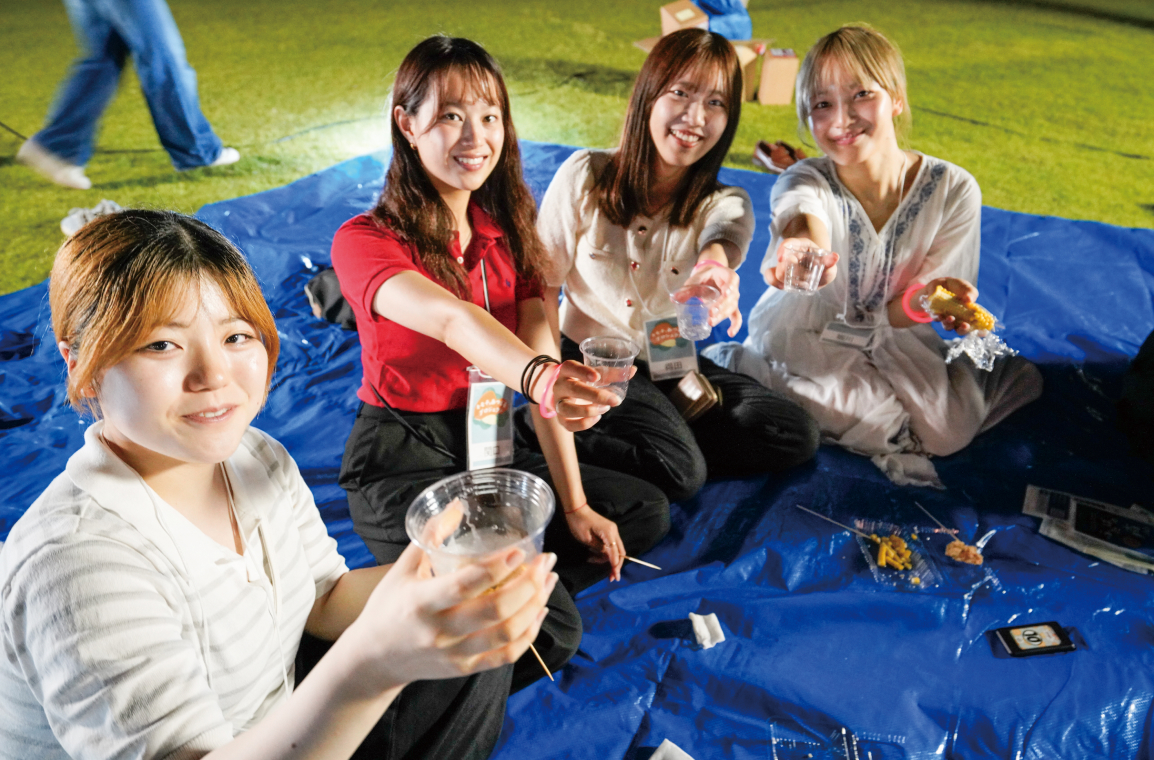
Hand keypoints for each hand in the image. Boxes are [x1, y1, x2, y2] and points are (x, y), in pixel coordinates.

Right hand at [347, 543, 555, 688]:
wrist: (374, 659)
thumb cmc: (388, 607)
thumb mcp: (401, 569)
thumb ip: (430, 535)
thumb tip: (457, 504)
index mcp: (421, 602)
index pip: (464, 584)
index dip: (496, 568)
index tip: (520, 551)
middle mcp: (439, 631)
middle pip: (495, 610)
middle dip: (528, 584)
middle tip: (545, 561)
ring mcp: (454, 653)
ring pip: (507, 633)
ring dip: (535, 605)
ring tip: (549, 580)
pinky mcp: (465, 668)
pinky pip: (506, 656)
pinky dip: (529, 633)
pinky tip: (539, 611)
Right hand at [540, 360, 632, 432]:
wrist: (563, 393)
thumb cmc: (583, 381)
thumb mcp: (595, 374)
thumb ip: (612, 373)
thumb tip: (633, 370)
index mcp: (567, 370)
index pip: (571, 367)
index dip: (583, 372)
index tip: (597, 377)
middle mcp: (559, 386)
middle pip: (573, 389)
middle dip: (596, 396)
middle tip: (615, 400)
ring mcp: (558, 403)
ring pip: (568, 409)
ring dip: (589, 410)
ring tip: (605, 408)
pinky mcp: (560, 418)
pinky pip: (569, 424)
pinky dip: (584, 423)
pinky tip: (597, 418)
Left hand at [564, 505, 624, 581]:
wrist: (576, 509)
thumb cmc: (578, 523)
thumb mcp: (587, 540)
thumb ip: (600, 549)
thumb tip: (608, 558)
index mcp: (609, 533)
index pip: (615, 553)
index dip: (615, 566)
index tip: (615, 577)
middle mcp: (614, 531)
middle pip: (620, 552)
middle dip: (616, 565)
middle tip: (611, 577)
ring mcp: (612, 531)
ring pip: (615, 550)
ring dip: (606, 558)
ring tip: (591, 559)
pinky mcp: (608, 531)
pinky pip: (610, 545)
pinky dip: (604, 552)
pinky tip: (594, 555)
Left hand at [681, 261, 742, 336]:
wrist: (710, 278)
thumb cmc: (704, 277)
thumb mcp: (696, 280)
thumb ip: (687, 289)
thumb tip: (673, 299)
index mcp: (727, 275)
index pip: (732, 279)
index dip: (730, 286)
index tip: (725, 293)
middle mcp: (733, 287)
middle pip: (731, 297)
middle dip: (721, 306)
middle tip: (711, 313)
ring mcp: (733, 299)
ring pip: (731, 308)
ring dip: (721, 316)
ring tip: (711, 322)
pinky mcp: (731, 308)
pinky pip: (736, 317)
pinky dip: (735, 325)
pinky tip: (730, 333)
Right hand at [766, 238, 838, 290]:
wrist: (818, 271)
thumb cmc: (824, 267)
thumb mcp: (828, 264)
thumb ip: (830, 262)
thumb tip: (835, 257)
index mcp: (801, 246)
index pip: (789, 243)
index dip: (783, 249)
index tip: (780, 258)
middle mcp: (790, 253)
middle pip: (782, 261)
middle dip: (786, 271)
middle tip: (800, 280)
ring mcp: (783, 265)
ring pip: (775, 271)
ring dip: (784, 280)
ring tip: (798, 284)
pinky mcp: (779, 274)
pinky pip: (770, 277)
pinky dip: (775, 283)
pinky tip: (784, 286)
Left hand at [922, 277, 978, 334]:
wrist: (941, 283)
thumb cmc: (957, 287)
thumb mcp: (966, 287)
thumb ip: (970, 293)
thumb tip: (969, 300)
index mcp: (969, 315)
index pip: (974, 326)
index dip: (978, 330)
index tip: (981, 330)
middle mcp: (958, 319)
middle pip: (961, 330)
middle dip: (963, 330)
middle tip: (965, 325)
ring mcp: (946, 318)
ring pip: (948, 326)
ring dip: (949, 324)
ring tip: (951, 318)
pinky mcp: (935, 314)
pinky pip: (936, 319)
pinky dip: (938, 317)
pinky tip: (940, 315)